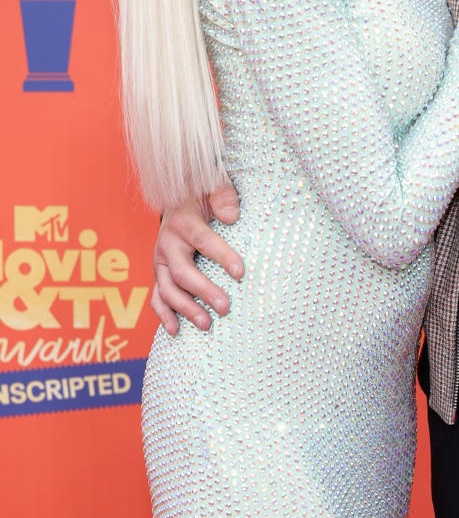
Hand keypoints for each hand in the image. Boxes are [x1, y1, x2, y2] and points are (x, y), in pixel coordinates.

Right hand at [151, 183, 243, 335]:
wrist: (178, 200)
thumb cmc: (202, 196)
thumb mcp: (214, 186)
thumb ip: (224, 196)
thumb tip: (231, 217)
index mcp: (183, 221)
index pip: (203, 241)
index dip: (222, 256)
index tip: (241, 273)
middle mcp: (167, 244)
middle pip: (183, 272)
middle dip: (204, 291)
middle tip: (226, 308)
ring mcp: (160, 262)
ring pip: (168, 290)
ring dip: (186, 309)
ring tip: (207, 324)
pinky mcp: (159, 274)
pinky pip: (157, 297)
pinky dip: (164, 315)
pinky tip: (175, 331)